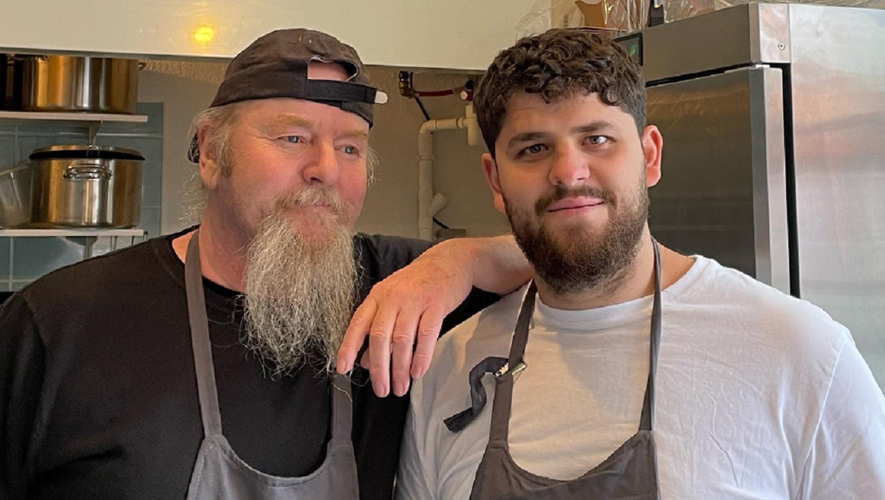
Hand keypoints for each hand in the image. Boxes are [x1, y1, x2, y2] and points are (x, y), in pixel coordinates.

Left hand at [336, 242, 472, 397]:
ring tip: (400, 386)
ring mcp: (415, 300)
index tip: (344, 368)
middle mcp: (393, 298)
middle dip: (379, 368)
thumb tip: (364, 360)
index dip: (349, 347)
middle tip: (381, 389)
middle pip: (380, 337)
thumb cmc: (418, 283)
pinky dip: (421, 357)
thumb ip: (378, 328)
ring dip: (400, 368)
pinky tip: (418, 372)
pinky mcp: (436, 304)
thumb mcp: (392, 300)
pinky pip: (427, 335)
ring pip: (402, 340)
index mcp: (378, 296)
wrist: (449, 261)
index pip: (358, 324)